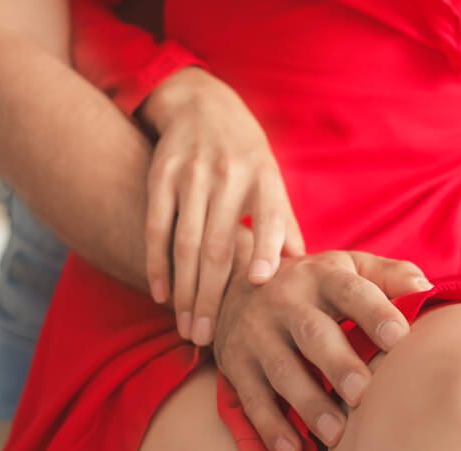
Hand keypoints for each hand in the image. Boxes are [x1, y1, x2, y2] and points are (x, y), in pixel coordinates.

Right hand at [138, 66, 306, 345]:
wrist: (200, 103)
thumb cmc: (244, 154)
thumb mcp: (271, 178)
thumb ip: (283, 222)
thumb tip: (304, 270)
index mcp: (263, 177)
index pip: (267, 216)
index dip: (265, 248)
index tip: (260, 283)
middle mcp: (228, 175)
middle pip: (218, 245)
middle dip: (212, 296)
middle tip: (207, 337)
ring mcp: (191, 176)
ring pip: (186, 244)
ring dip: (185, 291)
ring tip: (187, 328)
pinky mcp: (161, 176)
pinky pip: (157, 228)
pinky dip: (156, 264)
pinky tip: (160, 294)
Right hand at [213, 245, 431, 450]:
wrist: (232, 286)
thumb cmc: (312, 286)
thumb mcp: (346, 268)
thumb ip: (388, 275)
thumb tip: (427, 291)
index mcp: (320, 276)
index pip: (350, 291)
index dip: (374, 312)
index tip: (400, 338)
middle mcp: (284, 302)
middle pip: (312, 332)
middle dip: (337, 364)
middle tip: (363, 394)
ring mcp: (256, 334)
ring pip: (281, 369)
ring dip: (307, 403)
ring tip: (335, 434)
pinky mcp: (236, 365)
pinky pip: (251, 399)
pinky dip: (270, 427)